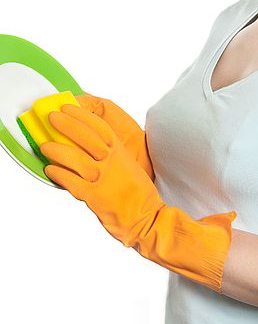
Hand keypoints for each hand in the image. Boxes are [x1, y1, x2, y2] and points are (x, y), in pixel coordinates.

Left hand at [40, 103, 236, 292]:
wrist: (146, 217)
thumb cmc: (137, 191)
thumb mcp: (127, 164)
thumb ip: (111, 153)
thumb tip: (90, 143)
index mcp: (120, 152)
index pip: (99, 126)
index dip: (82, 115)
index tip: (68, 107)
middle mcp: (111, 162)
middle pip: (84, 137)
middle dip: (66, 124)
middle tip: (52, 117)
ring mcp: (102, 178)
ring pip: (74, 158)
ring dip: (57, 150)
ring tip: (45, 145)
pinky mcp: (94, 196)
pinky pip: (70, 182)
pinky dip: (58, 174)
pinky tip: (49, 170)